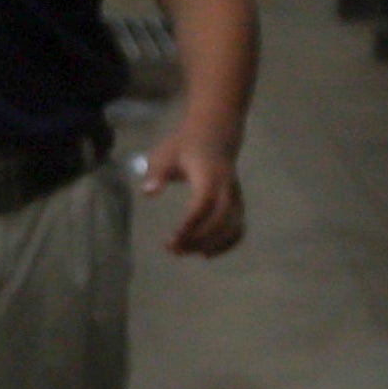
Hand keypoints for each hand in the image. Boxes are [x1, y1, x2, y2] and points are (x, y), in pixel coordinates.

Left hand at [141, 134, 246, 257]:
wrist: (215, 134)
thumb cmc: (185, 145)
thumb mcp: (165, 153)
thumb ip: (156, 172)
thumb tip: (148, 193)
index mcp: (209, 175)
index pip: (204, 204)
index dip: (191, 223)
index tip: (172, 239)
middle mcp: (227, 189)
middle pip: (221, 220)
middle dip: (198, 239)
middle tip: (172, 249)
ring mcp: (236, 197)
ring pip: (233, 227)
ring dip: (210, 244)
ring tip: (183, 252)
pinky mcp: (238, 204)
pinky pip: (238, 228)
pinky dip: (226, 244)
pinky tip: (205, 254)